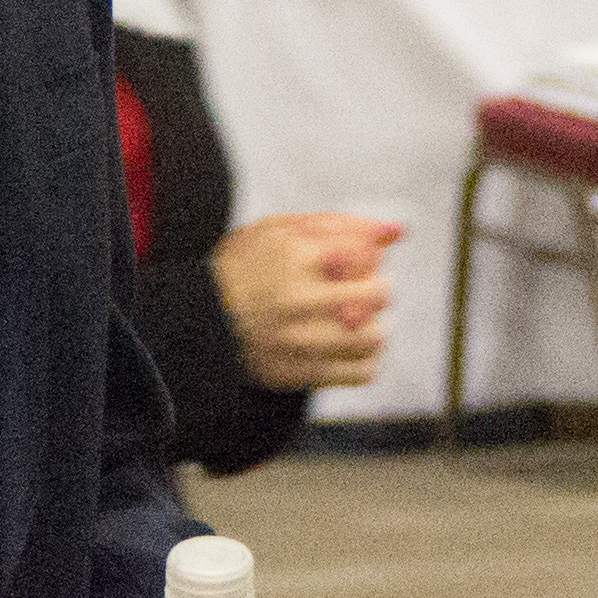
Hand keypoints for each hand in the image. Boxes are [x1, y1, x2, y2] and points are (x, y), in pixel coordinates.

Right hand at [210, 213, 398, 389]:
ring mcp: (300, 340)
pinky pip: (363, 371)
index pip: (365, 251)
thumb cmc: (243, 269)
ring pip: (375, 336)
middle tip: (362, 290)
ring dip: (374, 327)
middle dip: (377, 288)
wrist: (197, 322)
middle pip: (379, 292)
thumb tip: (399, 231)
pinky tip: (349, 348)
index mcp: (291, 256)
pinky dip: (365, 360)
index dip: (369, 255)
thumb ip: (338, 224)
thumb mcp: (277, 231)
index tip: (356, 260)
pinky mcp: (301, 373)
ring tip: (354, 321)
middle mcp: (298, 299)